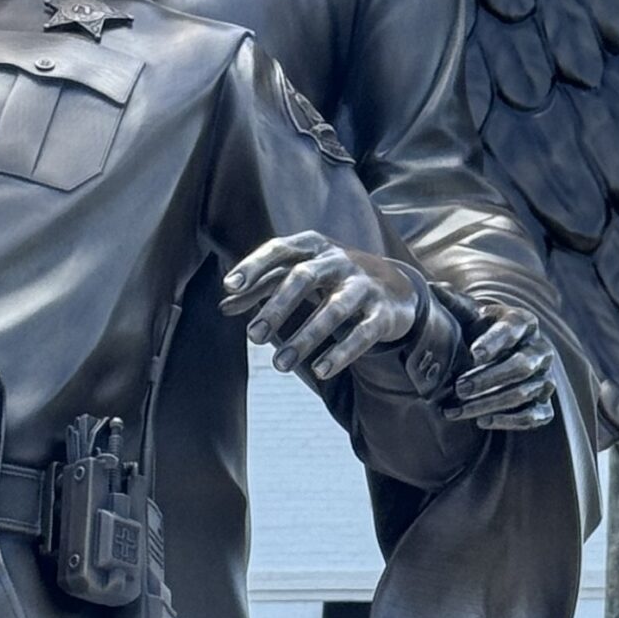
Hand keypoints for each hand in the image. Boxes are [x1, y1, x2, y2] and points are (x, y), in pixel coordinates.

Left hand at [220, 231, 425, 382]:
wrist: (396, 286)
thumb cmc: (332, 279)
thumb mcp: (300, 274)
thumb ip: (262, 288)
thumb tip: (223, 307)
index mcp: (314, 247)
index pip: (280, 249)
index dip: (254, 265)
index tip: (229, 285)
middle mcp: (339, 260)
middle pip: (305, 277)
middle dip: (278, 306)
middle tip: (253, 336)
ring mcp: (364, 285)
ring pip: (334, 309)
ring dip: (306, 337)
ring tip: (280, 365)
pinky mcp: (383, 313)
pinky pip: (362, 333)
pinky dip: (341, 352)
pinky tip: (320, 370)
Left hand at [446, 300, 558, 430]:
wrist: (498, 355)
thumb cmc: (480, 332)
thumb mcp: (469, 315)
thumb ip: (453, 304)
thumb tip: (432, 289)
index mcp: (524, 322)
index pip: (513, 329)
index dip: (494, 342)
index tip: (472, 354)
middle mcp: (540, 349)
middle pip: (521, 366)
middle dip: (488, 379)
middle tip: (459, 387)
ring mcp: (545, 378)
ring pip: (524, 393)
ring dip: (489, 403)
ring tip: (457, 409)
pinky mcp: (544, 402)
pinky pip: (536, 415)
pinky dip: (510, 420)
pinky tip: (482, 421)